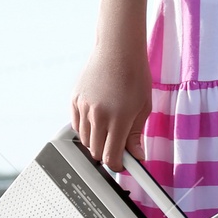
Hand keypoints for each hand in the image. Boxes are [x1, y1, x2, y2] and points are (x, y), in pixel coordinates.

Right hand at [71, 40, 151, 170]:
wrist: (118, 51)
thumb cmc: (134, 76)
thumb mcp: (143, 109)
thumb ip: (136, 135)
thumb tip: (137, 156)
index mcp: (117, 120)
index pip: (111, 157)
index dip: (118, 166)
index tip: (123, 165)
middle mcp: (97, 115)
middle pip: (96, 151)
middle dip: (108, 154)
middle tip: (120, 148)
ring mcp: (83, 107)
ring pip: (85, 140)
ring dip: (96, 142)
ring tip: (110, 132)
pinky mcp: (74, 100)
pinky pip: (77, 125)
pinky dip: (86, 130)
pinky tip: (98, 123)